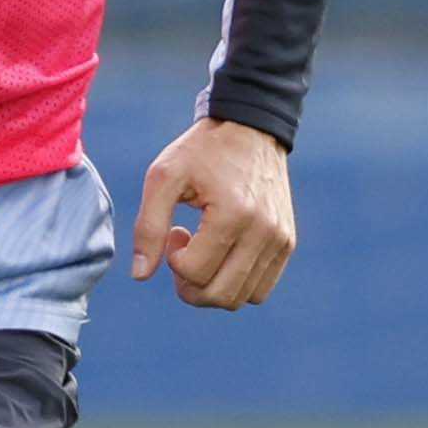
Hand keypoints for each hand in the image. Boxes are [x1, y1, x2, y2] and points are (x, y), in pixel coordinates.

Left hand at [129, 117, 297, 309]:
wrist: (250, 129)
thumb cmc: (201, 151)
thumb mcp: (164, 177)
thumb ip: (148, 227)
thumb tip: (140, 276)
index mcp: (233, 214)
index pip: (195, 273)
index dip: (173, 261)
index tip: (174, 232)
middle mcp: (264, 231)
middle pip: (219, 295)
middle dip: (189, 284)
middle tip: (184, 251)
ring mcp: (280, 240)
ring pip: (240, 299)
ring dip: (213, 285)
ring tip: (205, 250)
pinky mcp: (287, 244)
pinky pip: (260, 291)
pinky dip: (236, 283)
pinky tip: (224, 253)